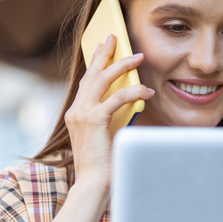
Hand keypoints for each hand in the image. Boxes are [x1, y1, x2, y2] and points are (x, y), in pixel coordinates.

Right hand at [64, 34, 153, 189]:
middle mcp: (75, 110)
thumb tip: (130, 99)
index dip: (94, 63)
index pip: (86, 82)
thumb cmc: (102, 165)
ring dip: (122, 65)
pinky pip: (117, 97)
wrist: (93, 185)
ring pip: (103, 79)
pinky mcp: (94, 120)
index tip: (101, 47)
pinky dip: (134, 91)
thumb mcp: (105, 135)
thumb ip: (111, 116)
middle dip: (104, 53)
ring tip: (138, 56)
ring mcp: (82, 114)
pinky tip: (147, 91)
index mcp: (75, 114)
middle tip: (114, 37)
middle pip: (91, 74)